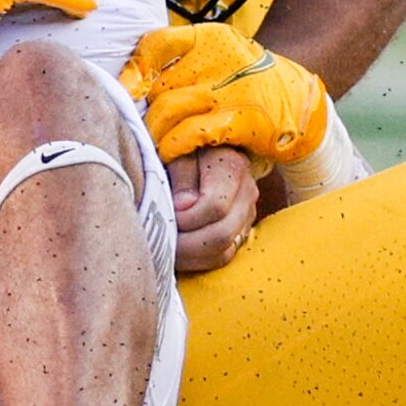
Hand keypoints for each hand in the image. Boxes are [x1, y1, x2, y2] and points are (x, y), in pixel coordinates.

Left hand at [120, 23, 327, 167]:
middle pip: (158, 83)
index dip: (135, 68)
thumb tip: (132, 81)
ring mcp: (231, 89)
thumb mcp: (219, 58)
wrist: (303, 102)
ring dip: (153, 129)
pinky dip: (173, 144)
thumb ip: (182, 64)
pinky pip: (192, 133)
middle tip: (134, 124)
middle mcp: (219, 58)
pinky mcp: (241, 120)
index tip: (125, 88)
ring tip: (148, 141)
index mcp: (211, 37)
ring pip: (169, 108)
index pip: (157, 44)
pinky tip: (167, 151)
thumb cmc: (248, 82)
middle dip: (142, 108)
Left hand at [169, 147, 259, 272]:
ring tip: (163, 249)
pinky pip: (222, 256)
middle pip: (221, 235)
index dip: (185, 217)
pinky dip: (198, 260)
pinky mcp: (241, 230)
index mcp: (232, 167)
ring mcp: (247, 214)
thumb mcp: (176, 150)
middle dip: (185, 244)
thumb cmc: (182, 145)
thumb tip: (183, 207)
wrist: (203, 145)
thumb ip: (181, 175)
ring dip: (190, 257)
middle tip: (158, 241)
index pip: (214, 207)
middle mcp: (247, 193)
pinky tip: (176, 253)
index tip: (165, 213)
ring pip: (224, 252)